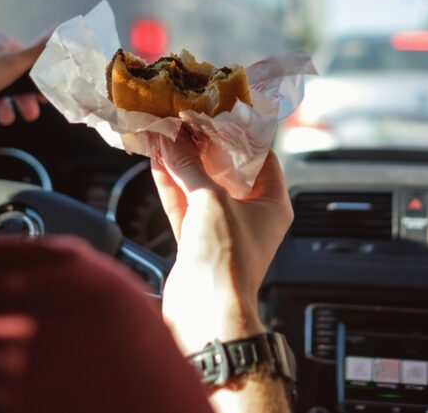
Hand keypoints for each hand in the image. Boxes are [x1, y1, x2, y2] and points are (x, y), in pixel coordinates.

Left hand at [0, 32, 49, 124]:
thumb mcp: (15, 62)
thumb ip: (39, 49)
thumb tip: (60, 29)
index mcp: (0, 42)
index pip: (27, 60)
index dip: (37, 80)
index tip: (43, 96)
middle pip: (11, 76)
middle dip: (21, 97)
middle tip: (29, 113)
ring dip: (4, 104)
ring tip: (7, 119)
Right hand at [151, 131, 292, 354]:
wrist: (206, 313)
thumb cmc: (226, 262)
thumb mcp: (211, 200)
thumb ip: (190, 167)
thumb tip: (173, 140)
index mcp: (271, 203)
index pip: (260, 157)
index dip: (240, 134)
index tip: (218, 113)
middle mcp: (249, 214)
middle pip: (226, 169)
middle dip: (202, 145)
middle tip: (184, 120)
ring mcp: (221, 228)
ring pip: (200, 185)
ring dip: (181, 162)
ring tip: (164, 134)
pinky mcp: (196, 240)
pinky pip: (183, 204)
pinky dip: (170, 183)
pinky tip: (156, 160)